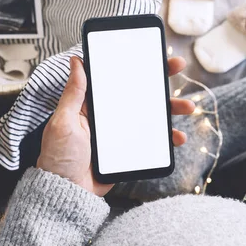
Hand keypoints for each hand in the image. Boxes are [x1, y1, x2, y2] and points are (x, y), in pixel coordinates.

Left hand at [37, 56, 193, 195]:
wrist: (67, 193)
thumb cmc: (58, 158)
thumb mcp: (63, 121)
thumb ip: (73, 93)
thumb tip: (76, 61)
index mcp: (93, 105)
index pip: (118, 78)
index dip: (136, 64)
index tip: (152, 52)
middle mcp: (110, 116)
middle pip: (140, 93)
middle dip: (161, 80)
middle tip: (178, 67)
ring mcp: (122, 134)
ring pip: (152, 117)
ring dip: (172, 109)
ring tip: (188, 106)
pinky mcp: (130, 152)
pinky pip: (153, 143)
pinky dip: (168, 140)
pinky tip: (178, 137)